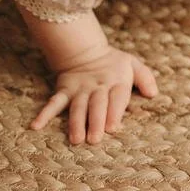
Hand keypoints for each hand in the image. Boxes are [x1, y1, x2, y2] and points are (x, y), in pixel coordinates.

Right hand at [30, 46, 157, 144]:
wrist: (85, 51)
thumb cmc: (113, 64)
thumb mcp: (132, 64)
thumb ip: (145, 77)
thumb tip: (153, 94)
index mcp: (115, 81)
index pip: (116, 96)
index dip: (115, 110)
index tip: (113, 126)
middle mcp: (97, 86)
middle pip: (96, 104)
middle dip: (96, 120)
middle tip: (95, 138)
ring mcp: (79, 89)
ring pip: (77, 106)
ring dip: (76, 122)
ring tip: (76, 139)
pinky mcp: (64, 90)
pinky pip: (54, 102)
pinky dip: (45, 113)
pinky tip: (36, 126)